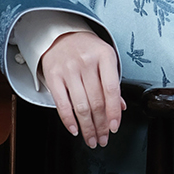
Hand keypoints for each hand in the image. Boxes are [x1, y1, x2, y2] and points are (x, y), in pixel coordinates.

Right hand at [39, 31, 123, 147]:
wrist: (60, 34)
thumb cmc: (87, 49)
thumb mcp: (105, 59)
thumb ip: (112, 82)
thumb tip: (120, 108)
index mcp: (105, 56)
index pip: (112, 90)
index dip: (113, 113)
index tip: (114, 128)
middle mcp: (86, 62)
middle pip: (96, 102)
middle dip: (101, 125)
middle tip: (103, 139)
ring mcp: (69, 69)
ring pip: (81, 106)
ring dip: (87, 127)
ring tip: (91, 139)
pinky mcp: (53, 76)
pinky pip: (62, 103)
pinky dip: (69, 120)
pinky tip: (75, 129)